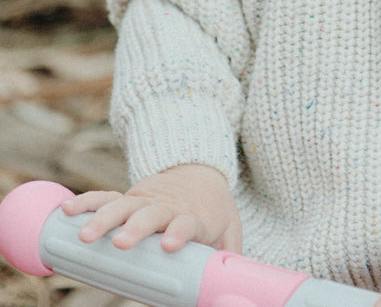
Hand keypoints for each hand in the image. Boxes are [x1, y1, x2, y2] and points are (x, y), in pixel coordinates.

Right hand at [61, 164, 241, 253]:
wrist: (201, 172)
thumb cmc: (213, 210)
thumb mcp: (229, 231)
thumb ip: (228, 259)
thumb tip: (229, 293)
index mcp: (192, 216)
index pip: (186, 223)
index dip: (178, 232)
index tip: (169, 244)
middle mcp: (166, 206)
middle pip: (150, 214)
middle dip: (135, 228)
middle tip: (121, 243)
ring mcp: (145, 200)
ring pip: (122, 205)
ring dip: (103, 218)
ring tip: (84, 235)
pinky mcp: (128, 197)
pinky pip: (104, 197)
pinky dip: (86, 202)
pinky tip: (67, 210)